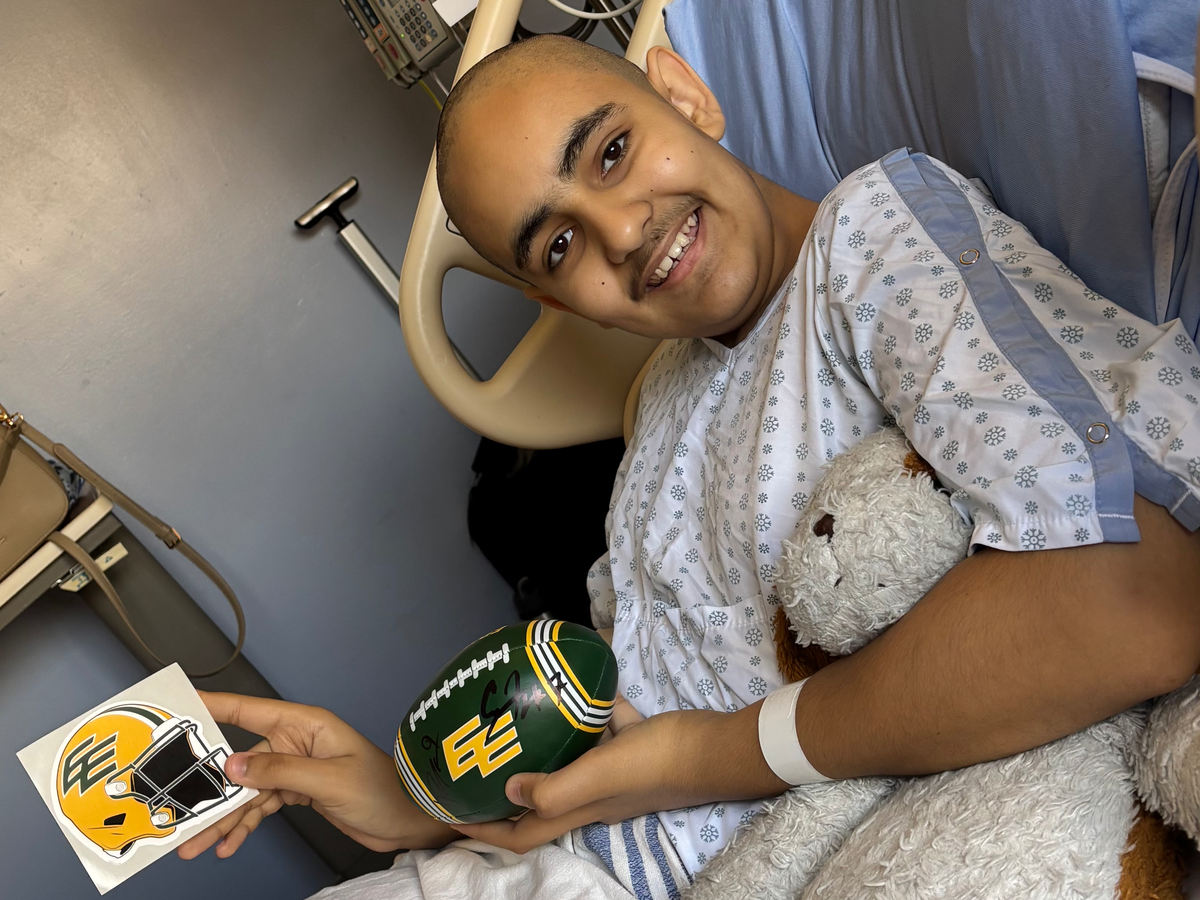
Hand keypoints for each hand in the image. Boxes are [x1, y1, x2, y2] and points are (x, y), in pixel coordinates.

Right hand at [177, 692, 455, 859]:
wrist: (408, 818)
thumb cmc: (382, 788)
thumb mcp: (329, 778)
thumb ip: (279, 771)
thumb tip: (233, 764)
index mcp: (304, 724)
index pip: (250, 710)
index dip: (214, 706)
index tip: (180, 706)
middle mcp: (295, 742)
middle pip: (240, 761)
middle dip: (209, 787)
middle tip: (178, 808)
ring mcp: (295, 768)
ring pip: (247, 791)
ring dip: (222, 818)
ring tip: (195, 844)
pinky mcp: (298, 791)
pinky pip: (260, 806)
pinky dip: (243, 826)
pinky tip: (227, 844)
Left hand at [453, 697, 783, 852]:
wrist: (715, 747)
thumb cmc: (657, 764)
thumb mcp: (600, 775)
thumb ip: (555, 787)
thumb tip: (507, 790)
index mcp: (579, 809)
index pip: (522, 833)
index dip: (483, 830)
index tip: (449, 811)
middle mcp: (592, 793)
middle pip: (539, 798)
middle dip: (504, 786)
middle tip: (473, 758)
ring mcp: (614, 768)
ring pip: (567, 758)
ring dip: (541, 743)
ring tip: (513, 715)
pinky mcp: (633, 741)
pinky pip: (600, 724)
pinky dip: (586, 706)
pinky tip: (571, 677)